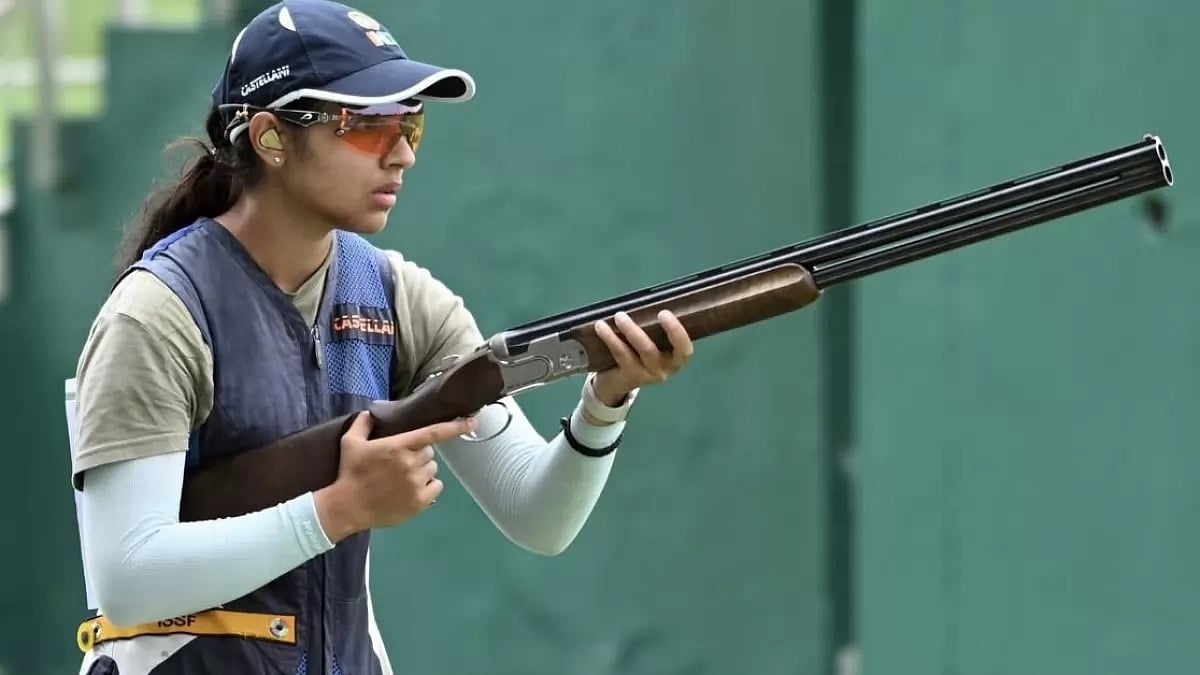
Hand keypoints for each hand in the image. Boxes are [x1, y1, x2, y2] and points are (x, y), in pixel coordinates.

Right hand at [314, 411, 476, 541]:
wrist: (347, 507)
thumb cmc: (350, 473)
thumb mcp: (350, 443)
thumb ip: (363, 424)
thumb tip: (371, 413)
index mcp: (398, 446)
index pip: (434, 433)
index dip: (456, 427)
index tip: (473, 421)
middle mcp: (411, 463)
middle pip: (430, 453)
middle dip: (419, 454)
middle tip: (401, 462)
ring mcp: (416, 483)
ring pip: (433, 469)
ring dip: (423, 470)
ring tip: (403, 478)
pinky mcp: (419, 502)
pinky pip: (436, 487)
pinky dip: (428, 486)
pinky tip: (412, 489)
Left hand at [590, 309, 693, 405]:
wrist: (621, 381)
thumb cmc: (643, 353)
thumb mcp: (656, 343)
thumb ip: (656, 327)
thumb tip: (648, 299)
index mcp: (675, 359)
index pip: (683, 349)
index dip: (677, 332)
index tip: (664, 313)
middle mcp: (663, 369)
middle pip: (650, 351)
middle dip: (636, 331)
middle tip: (624, 313)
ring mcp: (645, 375)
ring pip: (633, 353)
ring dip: (626, 332)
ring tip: (617, 316)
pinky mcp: (628, 376)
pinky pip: (620, 355)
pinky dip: (610, 338)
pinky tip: (601, 326)